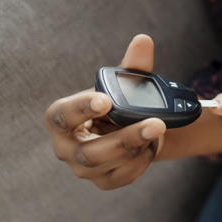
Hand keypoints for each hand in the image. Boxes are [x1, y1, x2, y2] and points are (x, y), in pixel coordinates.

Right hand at [43, 34, 166, 189]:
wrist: (128, 127)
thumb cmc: (117, 101)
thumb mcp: (125, 83)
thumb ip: (132, 66)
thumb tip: (144, 41)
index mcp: (61, 117)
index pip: (63, 115)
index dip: (82, 109)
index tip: (105, 100)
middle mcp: (65, 147)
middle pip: (90, 152)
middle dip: (125, 138)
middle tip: (157, 123)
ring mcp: (83, 168)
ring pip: (108, 166)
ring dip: (139, 148)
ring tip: (160, 128)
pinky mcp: (103, 181)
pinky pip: (123, 176)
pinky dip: (143, 160)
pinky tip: (152, 144)